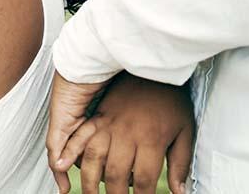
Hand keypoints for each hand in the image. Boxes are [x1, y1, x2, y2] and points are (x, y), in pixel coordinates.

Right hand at [53, 74, 194, 193]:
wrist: (155, 68)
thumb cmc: (172, 98)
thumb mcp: (185, 131)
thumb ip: (181, 164)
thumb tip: (180, 191)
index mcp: (151, 140)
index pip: (143, 179)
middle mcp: (127, 134)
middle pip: (116, 174)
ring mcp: (110, 124)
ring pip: (93, 159)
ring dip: (89, 180)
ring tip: (90, 193)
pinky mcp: (99, 116)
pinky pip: (81, 136)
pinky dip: (70, 152)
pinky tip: (63, 165)